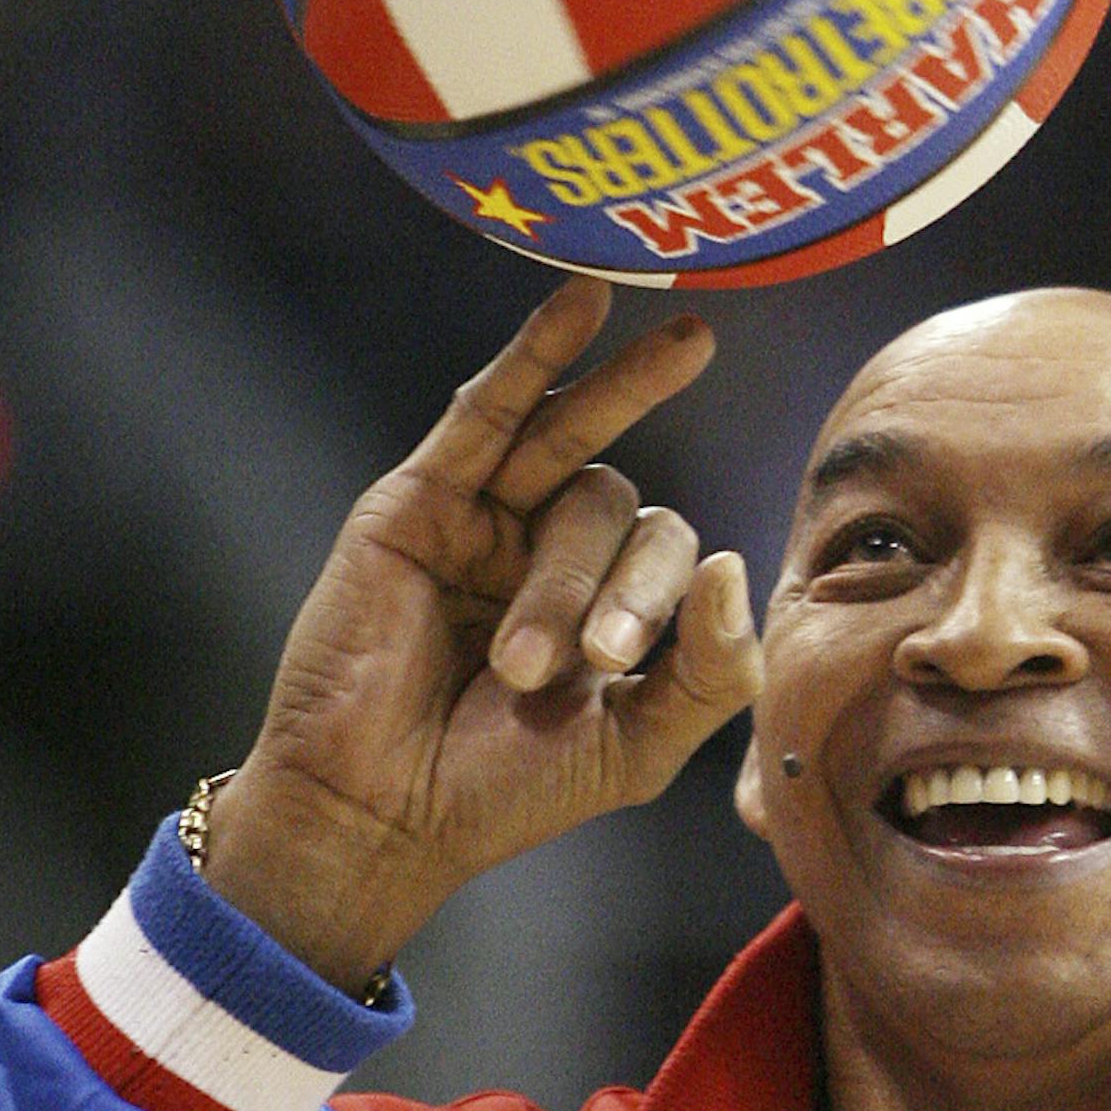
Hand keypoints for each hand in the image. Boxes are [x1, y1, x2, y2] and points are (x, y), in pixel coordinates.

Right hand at [200, 277, 758, 987]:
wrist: (378, 811)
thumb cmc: (502, 792)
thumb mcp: (635, 747)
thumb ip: (708, 673)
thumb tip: (731, 563)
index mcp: (608, 610)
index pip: (667, 557)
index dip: (656, 601)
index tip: (606, 667)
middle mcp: (549, 555)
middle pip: (616, 505)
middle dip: (609, 576)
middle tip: (588, 651)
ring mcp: (484, 521)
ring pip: (566, 448)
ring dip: (628, 391)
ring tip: (689, 347)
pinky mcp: (421, 501)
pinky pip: (488, 410)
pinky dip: (537, 350)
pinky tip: (587, 298)